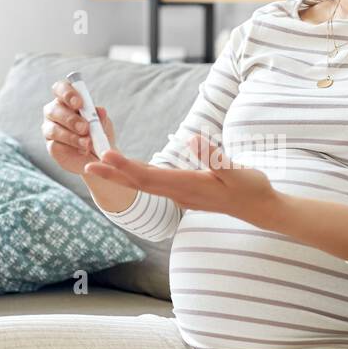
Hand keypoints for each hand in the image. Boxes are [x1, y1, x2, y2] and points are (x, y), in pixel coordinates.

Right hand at [42, 79, 118, 175]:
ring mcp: (50, 129)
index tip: (79, 103)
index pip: (60, 88)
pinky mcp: (51, 146)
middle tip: (85, 128)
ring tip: (87, 143)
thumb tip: (100, 111)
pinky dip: (71, 147)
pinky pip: (56, 145)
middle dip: (70, 119)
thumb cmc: (98, 133)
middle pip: (53, 109)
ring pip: (53, 129)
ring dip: (72, 136)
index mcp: (67, 99)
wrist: (100, 155)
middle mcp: (55, 111)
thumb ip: (100, 117)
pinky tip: (83, 150)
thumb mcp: (103, 123)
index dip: (67, 93)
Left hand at [84, 133, 279, 225]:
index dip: (126, 167)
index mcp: (188, 186)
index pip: (150, 177)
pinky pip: (153, 184)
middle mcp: (179, 193)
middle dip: (113, 174)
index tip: (107, 157)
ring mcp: (181, 195)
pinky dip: (135, 175)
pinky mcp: (184, 192)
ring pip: (145, 185)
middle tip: (87, 165)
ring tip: (99, 165)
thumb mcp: (237, 171)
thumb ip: (215, 157)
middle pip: (140, 184)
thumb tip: (194, 140)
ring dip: (121, 176)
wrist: (260, 208)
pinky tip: (128, 170)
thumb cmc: (251, 188)